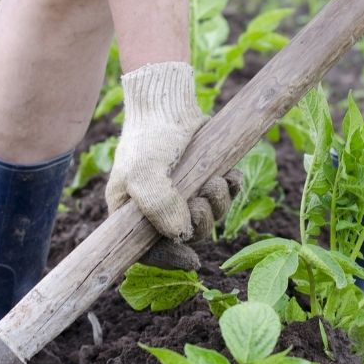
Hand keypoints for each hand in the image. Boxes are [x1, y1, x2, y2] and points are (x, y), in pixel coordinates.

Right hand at [105, 61, 238, 269]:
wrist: (167, 103)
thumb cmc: (148, 137)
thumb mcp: (144, 171)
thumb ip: (159, 204)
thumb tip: (182, 234)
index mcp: (133, 213)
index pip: (149, 250)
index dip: (171, 259)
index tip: (193, 260)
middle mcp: (158, 208)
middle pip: (188, 235)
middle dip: (202, 222)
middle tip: (201, 200)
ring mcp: (183, 193)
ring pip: (209, 216)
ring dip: (218, 204)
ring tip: (215, 181)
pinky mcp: (204, 176)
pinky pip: (224, 195)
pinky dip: (230, 188)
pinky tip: (229, 175)